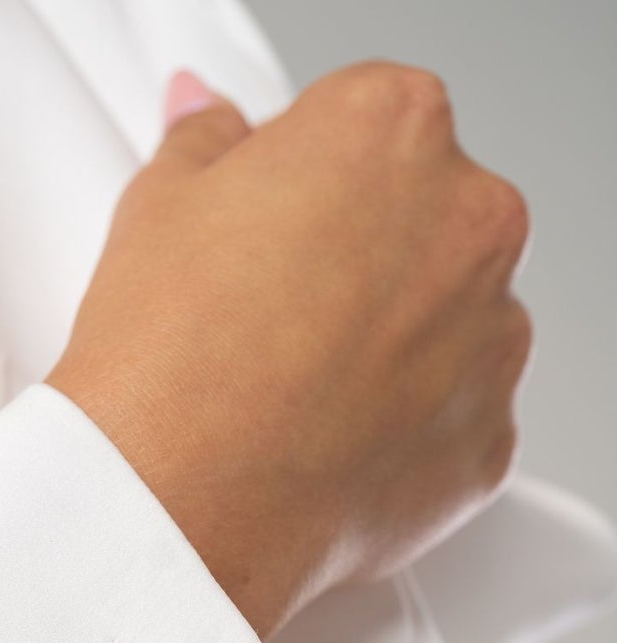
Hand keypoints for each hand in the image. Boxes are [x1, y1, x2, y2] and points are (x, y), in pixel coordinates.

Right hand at [46, 63, 531, 637]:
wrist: (179, 512)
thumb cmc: (166, 364)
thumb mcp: (155, 211)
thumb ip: (206, 149)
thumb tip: (211, 132)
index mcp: (393, 133)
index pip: (365, 128)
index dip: (301, 185)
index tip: (261, 234)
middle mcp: (467, 225)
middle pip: (421, 223)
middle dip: (356, 264)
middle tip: (264, 319)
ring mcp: (490, 343)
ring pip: (446, 328)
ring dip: (387, 350)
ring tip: (288, 395)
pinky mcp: (485, 445)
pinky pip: (450, 426)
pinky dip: (399, 438)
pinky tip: (320, 450)